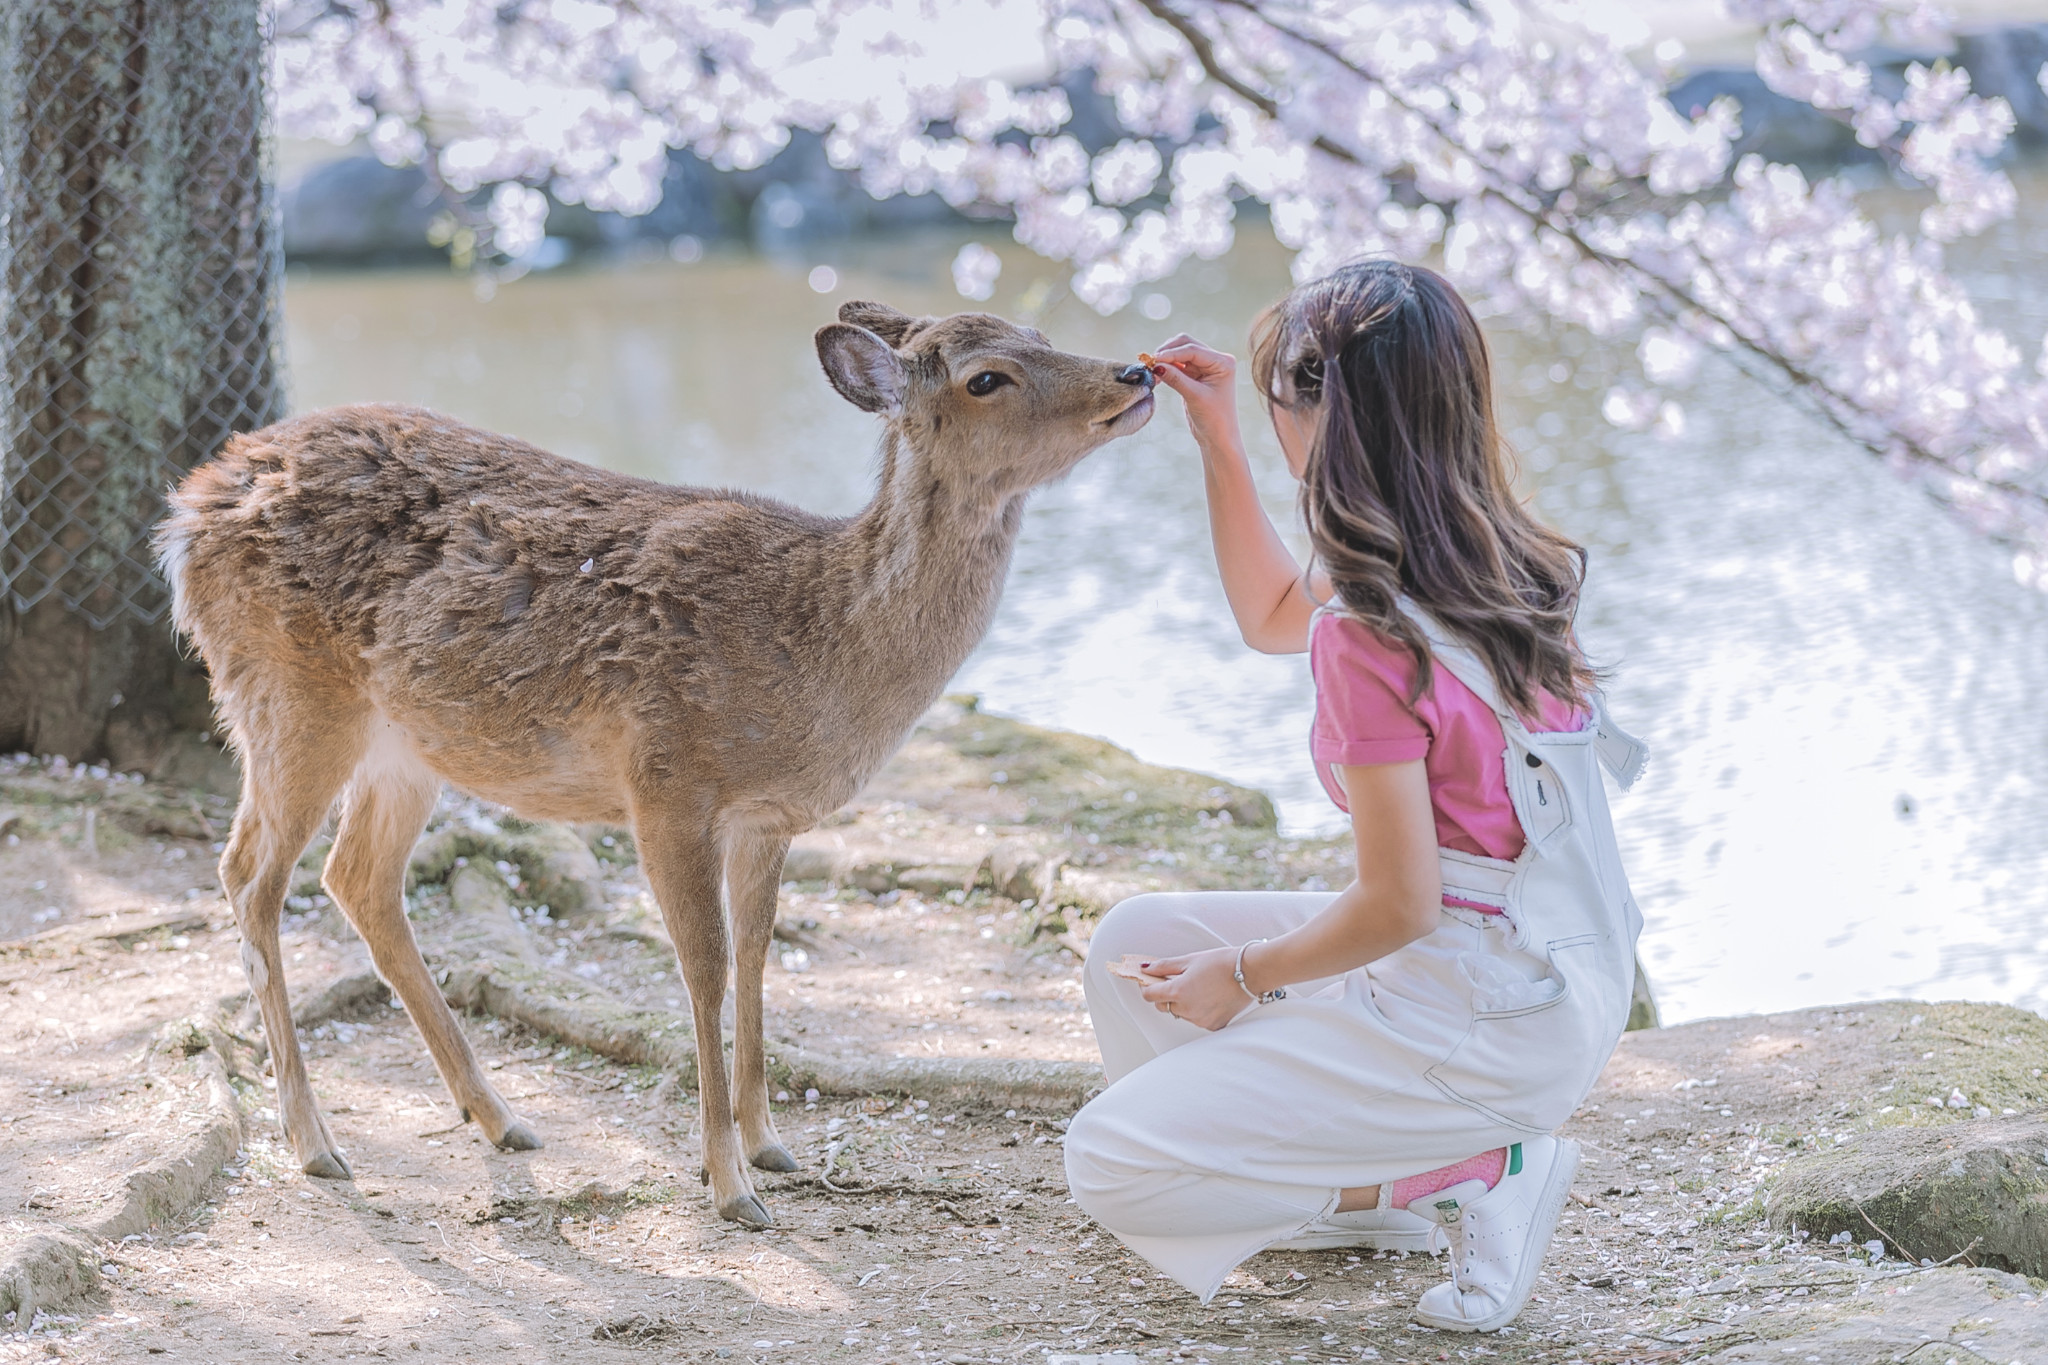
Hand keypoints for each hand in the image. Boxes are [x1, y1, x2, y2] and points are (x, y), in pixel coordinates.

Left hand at [1136, 946, 1251, 1030]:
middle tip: (1179, 980)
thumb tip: (1146, 969)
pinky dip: (1198, 1010)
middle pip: (1164, 1006)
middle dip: (1166, 995)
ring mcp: (1200, 1020)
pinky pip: (1197, 1019)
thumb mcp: (1189, 960)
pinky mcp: (1213, 1025)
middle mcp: (1187, 1009)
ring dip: (1183, 1003)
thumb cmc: (1222, 963)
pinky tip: (1210, 997)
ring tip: (1200, 987)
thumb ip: (1164, 966)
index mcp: (1178, 991)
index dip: (1147, 987)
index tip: (1150, 981)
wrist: (1250, 972)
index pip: (1149, 996)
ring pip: (1181, 1013)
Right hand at [1147, 335, 1241, 456]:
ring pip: (1180, 353)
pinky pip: (1178, 365)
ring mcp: (1205, 366)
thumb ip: (1176, 378)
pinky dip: (1167, 368)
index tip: (1154, 360)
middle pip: (1186, 345)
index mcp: (1223, 362)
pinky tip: (1157, 375)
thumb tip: (1156, 364)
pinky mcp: (1195, 375)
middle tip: (1150, 362)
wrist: (1218, 438)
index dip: (1172, 353)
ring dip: (1165, 359)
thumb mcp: (1194, 396)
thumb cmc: (1214, 419)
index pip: (1193, 350)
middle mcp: (1216, 360)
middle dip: (1168, 351)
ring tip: (1152, 370)